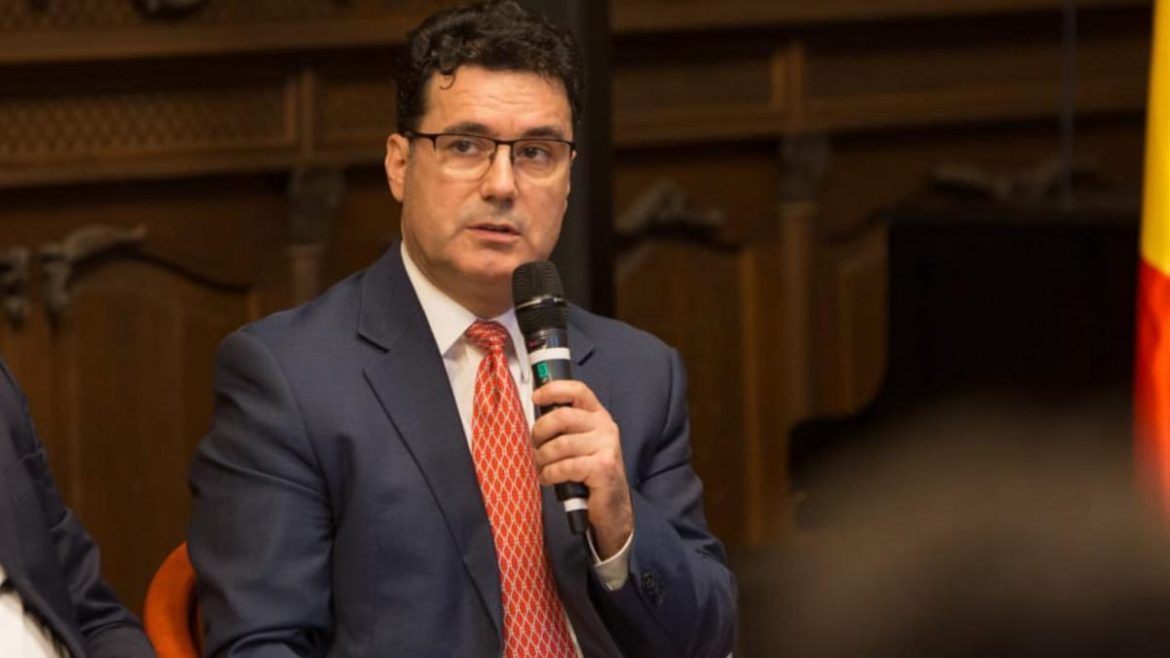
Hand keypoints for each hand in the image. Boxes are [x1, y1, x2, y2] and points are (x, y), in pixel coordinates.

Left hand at [531, 380, 632, 557]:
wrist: (612, 507)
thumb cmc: (590, 474)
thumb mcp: (581, 444)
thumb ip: (566, 428)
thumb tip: (536, 416)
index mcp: (598, 416)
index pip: (577, 390)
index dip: (553, 390)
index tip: (536, 398)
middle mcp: (605, 427)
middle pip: (562, 416)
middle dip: (540, 432)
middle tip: (535, 445)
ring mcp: (606, 446)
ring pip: (560, 444)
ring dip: (543, 458)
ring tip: (541, 467)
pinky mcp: (603, 467)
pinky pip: (565, 466)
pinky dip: (550, 474)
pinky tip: (549, 479)